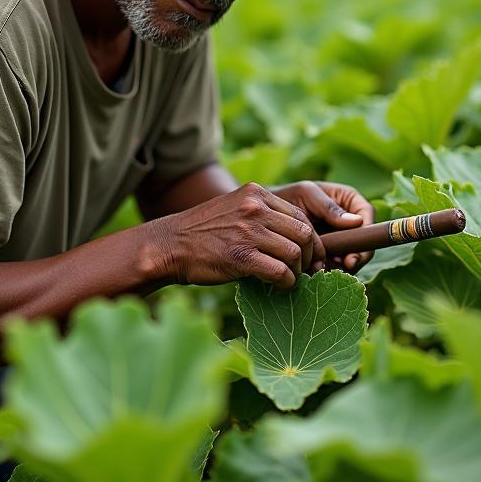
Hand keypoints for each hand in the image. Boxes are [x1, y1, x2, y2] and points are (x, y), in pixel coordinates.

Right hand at [156, 182, 318, 289]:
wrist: (170, 245)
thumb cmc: (203, 233)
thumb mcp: (234, 208)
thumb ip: (262, 214)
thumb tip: (296, 238)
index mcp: (255, 193)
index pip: (300, 214)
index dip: (311, 238)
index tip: (309, 255)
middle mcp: (255, 207)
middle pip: (303, 232)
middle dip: (310, 255)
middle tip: (306, 270)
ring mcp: (248, 231)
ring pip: (295, 252)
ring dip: (297, 271)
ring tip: (288, 279)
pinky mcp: (241, 256)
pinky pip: (280, 272)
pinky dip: (285, 283)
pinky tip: (278, 287)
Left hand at [270, 180, 374, 273]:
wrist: (268, 215)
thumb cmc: (288, 196)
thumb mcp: (307, 194)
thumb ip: (328, 206)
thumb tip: (356, 222)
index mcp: (349, 201)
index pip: (367, 216)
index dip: (366, 234)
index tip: (354, 252)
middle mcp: (349, 221)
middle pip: (364, 242)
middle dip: (356, 256)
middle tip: (344, 265)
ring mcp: (340, 239)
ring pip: (352, 257)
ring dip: (342, 266)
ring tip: (324, 267)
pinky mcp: (330, 254)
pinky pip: (336, 265)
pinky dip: (329, 270)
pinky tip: (317, 271)